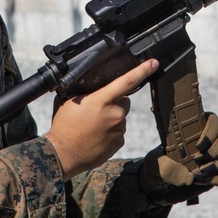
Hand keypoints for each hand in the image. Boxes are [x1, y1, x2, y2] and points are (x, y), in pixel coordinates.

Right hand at [44, 59, 158, 178]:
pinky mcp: (119, 143)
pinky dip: (109, 133)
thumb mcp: (68, 101)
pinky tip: (95, 136)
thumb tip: (90, 86)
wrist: (63, 154)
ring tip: (91, 126)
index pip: (127, 81)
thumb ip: (85, 91)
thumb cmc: (64, 126)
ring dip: (110, 119)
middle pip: (123, 101)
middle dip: (113, 102)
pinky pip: (118, 132)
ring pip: (120, 118)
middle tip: (95, 110)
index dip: (142, 70)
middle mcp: (115, 114)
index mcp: (102, 100)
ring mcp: (119, 130)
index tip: (153, 63)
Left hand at [139, 111, 217, 207]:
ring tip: (204, 172)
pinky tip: (205, 180)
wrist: (160, 184)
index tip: (198, 146)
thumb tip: (189, 177)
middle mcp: (208, 141)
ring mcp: (215, 156)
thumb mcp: (155, 162)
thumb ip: (168, 167)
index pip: (213, 120)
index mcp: (194, 130)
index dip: (211, 131)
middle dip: (216, 149)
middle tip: (199, 160)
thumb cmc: (158, 165)